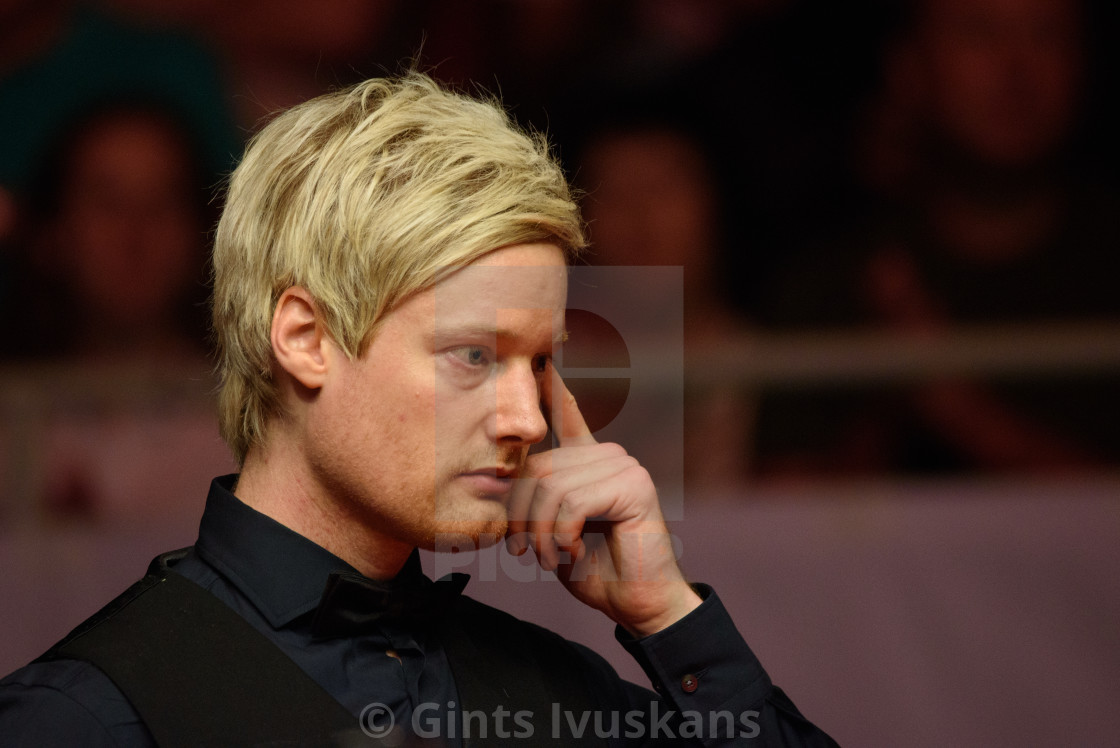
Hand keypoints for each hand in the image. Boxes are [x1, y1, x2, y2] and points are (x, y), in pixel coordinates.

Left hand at [505, 365, 700, 636]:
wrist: (637, 603)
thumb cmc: (594, 570)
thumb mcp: (552, 532)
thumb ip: (536, 501)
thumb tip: (502, 478)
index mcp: (589, 463)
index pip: (567, 415)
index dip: (553, 388)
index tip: (540, 358)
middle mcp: (608, 456)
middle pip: (537, 468)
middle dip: (522, 517)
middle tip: (525, 552)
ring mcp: (624, 466)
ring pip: (551, 488)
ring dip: (540, 534)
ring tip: (549, 558)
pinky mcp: (633, 485)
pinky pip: (573, 503)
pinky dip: (562, 535)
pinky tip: (572, 552)